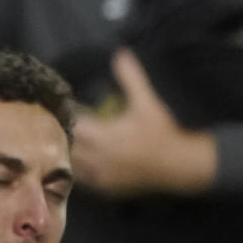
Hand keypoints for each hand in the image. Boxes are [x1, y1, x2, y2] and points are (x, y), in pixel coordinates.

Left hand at [70, 48, 215, 196]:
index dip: (66, 117)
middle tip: (62, 125)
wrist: (180, 166)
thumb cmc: (164, 132)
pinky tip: (82, 161)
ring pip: (71, 165)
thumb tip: (120, 53)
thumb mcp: (148, 102)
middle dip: (63, 135)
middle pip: (66, 147)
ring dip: (69, 153)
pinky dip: (79, 170)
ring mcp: (99, 176)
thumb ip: (131, 78)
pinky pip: (83, 180)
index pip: (71, 126)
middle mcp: (96, 159)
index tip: (65, 109)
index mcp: (103, 137)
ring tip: (68, 142)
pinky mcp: (106, 189)